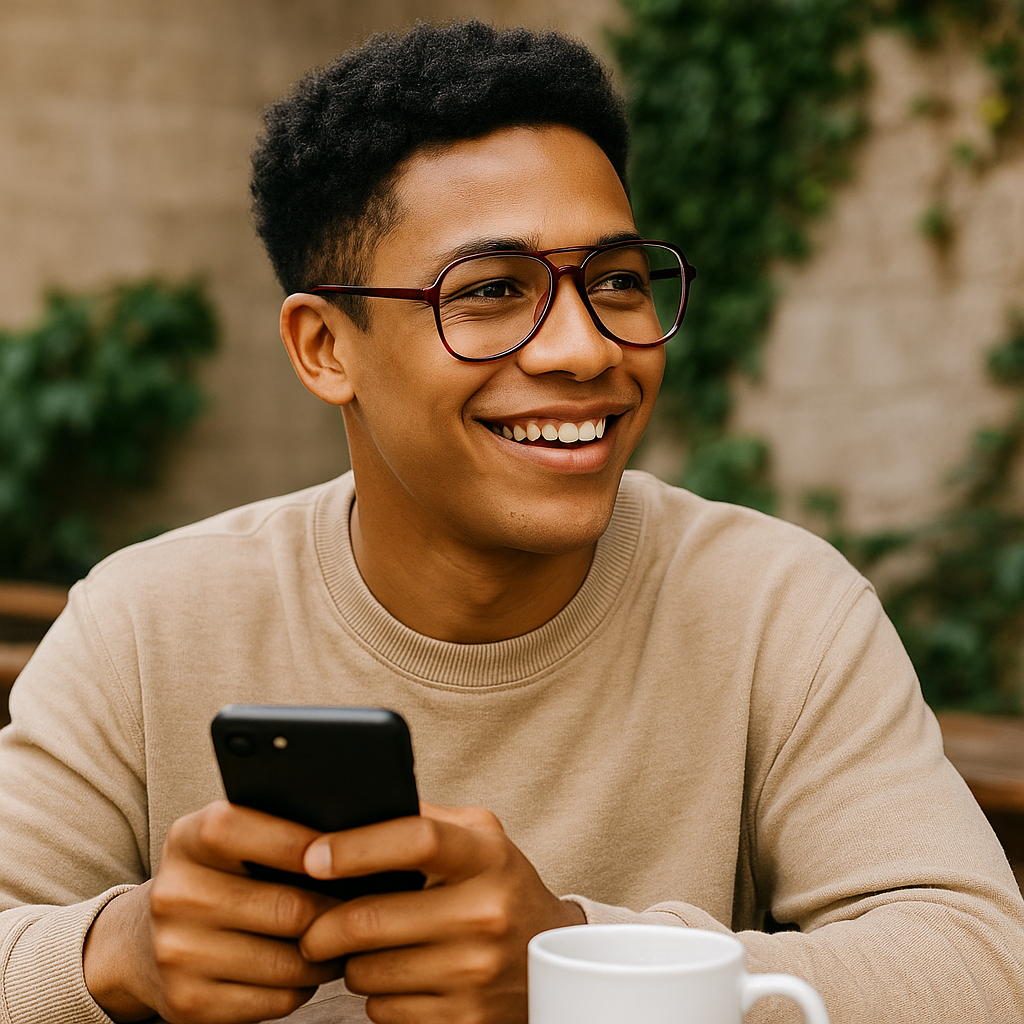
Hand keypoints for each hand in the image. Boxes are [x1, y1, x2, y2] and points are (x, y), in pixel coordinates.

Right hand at [83, 801, 343, 1022]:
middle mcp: (176, 894)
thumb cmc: (214, 876)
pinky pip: (277, 1000)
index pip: (265, 835)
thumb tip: (355, 840)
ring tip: (341, 940)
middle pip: (290, 909)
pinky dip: (304, 986)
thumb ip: (277, 827)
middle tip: (364, 909)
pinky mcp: (188, 1003)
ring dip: (329, 955)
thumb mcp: (228, 836)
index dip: (318, 847)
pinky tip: (307, 968)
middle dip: (338, 912)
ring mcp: (177, 953)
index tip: (356, 856)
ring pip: (290, 962)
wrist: (141, 941)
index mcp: (190, 838)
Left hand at [298, 803, 584, 1023]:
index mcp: (486, 856)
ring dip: (352, 963)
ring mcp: (475, 972)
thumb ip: (427, 819)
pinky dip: (378, 997)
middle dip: (323, 926)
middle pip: (371, 919)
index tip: (312, 856)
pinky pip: (384, 1012)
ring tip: (371, 948)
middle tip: (311, 925)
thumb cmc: (500, 886)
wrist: (552, 959)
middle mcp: (484, 913)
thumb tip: (353, 812)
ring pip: (368, 972)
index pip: (416, 839)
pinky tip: (400, 977)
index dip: (356, 847)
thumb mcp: (480, 837)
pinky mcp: (464, 1020)